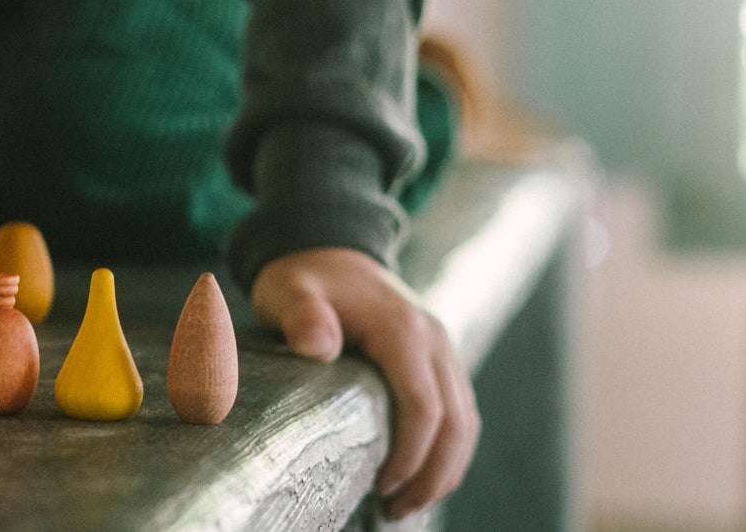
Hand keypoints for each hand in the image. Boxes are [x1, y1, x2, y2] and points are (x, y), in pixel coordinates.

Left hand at [250, 247, 478, 521]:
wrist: (326, 247)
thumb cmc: (303, 276)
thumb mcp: (288, 289)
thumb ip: (300, 314)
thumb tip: (317, 346)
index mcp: (402, 326)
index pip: (424, 405)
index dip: (411, 455)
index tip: (381, 488)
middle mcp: (433, 337)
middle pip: (456, 423)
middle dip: (433, 476)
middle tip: (395, 513)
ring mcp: (441, 348)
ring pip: (465, 422)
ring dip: (445, 470)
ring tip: (406, 506)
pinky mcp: (438, 359)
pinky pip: (459, 412)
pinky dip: (447, 450)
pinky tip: (420, 477)